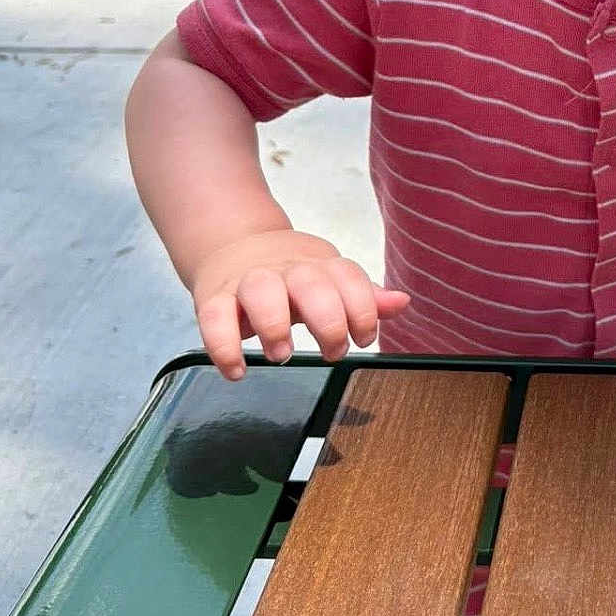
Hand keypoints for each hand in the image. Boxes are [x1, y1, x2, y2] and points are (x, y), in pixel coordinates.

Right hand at [189, 229, 409, 379]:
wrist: (235, 244)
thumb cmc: (291, 274)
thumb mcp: (330, 279)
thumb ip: (364, 296)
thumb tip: (402, 303)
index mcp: (319, 265)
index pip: (348, 277)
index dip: (363, 309)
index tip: (365, 339)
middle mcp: (286, 269)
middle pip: (310, 282)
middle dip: (327, 319)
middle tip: (332, 352)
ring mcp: (248, 280)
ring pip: (261, 290)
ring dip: (275, 324)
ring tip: (283, 354)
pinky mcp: (213, 296)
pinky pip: (214, 317)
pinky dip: (224, 346)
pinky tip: (237, 371)